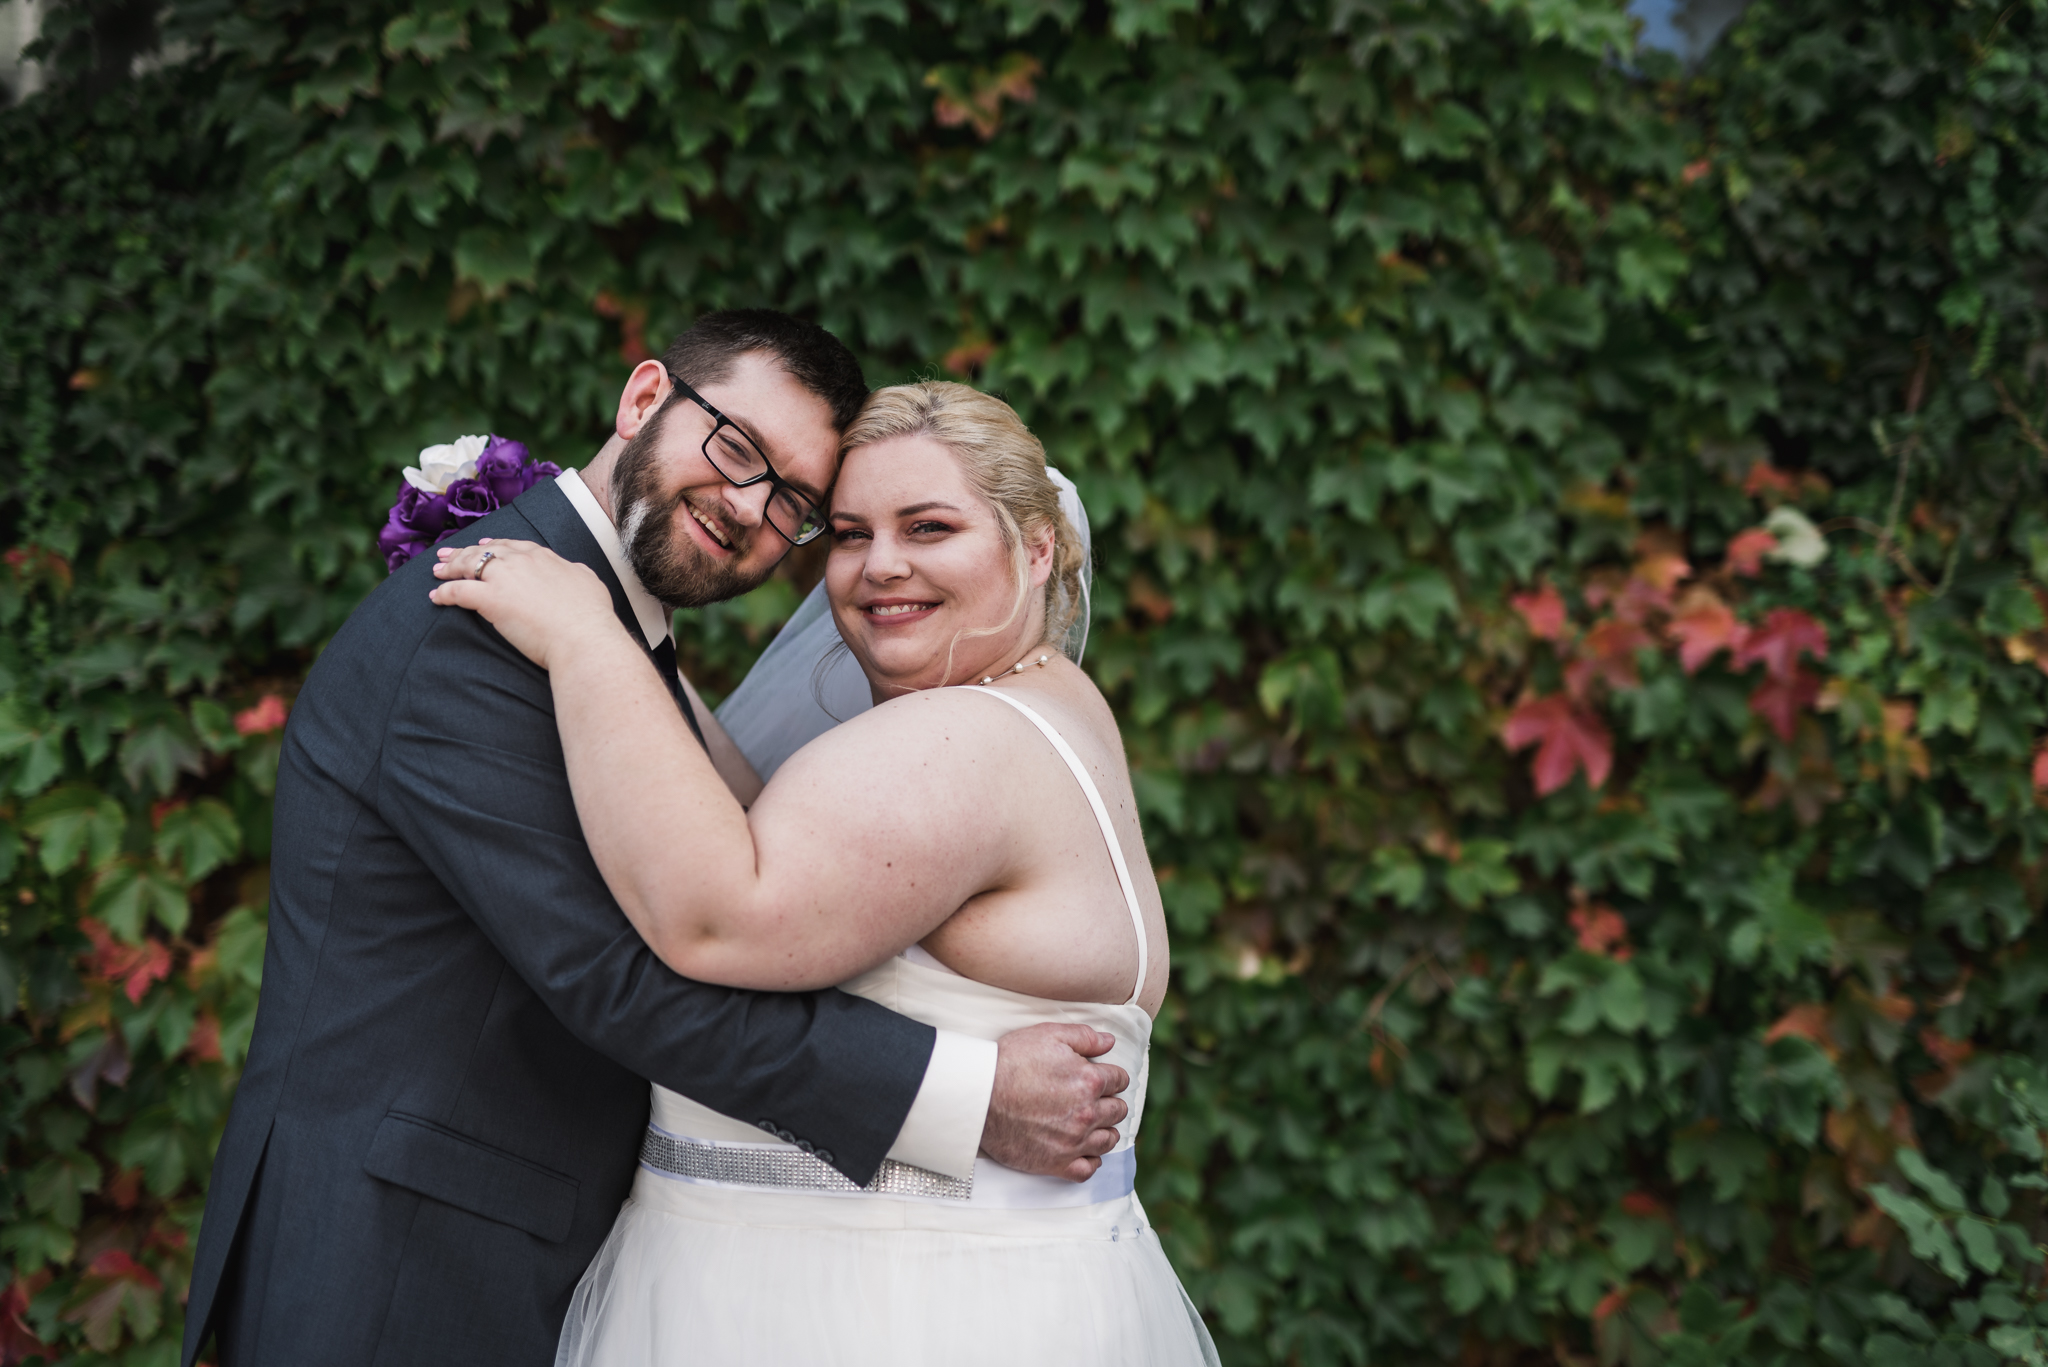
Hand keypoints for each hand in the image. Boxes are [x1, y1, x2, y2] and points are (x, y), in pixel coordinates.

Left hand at [429, 539, 619, 669]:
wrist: (583, 637)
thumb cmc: (591, 617)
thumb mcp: (589, 583)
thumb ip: (576, 573)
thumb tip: (573, 571)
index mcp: (543, 557)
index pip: (512, 546)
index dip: (494, 545)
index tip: (483, 545)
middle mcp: (521, 561)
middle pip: (485, 552)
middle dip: (463, 552)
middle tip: (447, 555)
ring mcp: (504, 578)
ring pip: (468, 565)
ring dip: (449, 567)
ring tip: (436, 572)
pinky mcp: (490, 600)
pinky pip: (459, 592)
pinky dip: (444, 593)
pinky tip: (436, 597)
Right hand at [979, 1023, 1129, 1182]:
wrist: (978, 1095)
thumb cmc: (1010, 1062)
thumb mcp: (1048, 1035)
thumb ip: (1085, 1037)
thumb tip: (1109, 1042)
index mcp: (1089, 1081)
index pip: (1119, 1080)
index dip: (1112, 1076)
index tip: (1104, 1077)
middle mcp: (1087, 1113)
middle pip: (1117, 1111)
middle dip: (1111, 1101)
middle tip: (1100, 1099)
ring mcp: (1073, 1141)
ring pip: (1108, 1140)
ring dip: (1106, 1130)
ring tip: (1097, 1124)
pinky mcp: (1056, 1163)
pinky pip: (1087, 1170)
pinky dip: (1092, 1162)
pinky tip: (1087, 1153)